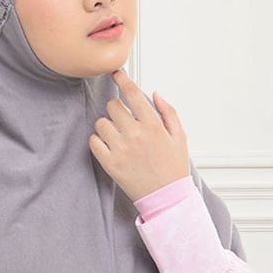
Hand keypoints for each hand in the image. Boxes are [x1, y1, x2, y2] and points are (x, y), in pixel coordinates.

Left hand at [88, 69, 190, 201]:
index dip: (122, 79)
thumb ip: (168, 112)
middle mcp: (135, 134)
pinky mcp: (110, 163)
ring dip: (107, 125)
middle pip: (113, 106)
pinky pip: (93, 142)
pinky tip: (109, 146)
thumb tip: (154, 94)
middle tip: (124, 119)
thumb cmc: (174, 168)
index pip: (132, 93)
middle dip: (117, 109)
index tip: (116, 74)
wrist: (167, 198)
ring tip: (117, 135)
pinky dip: (98, 141)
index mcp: (153, 125)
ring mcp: (120, 149)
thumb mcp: (180, 137)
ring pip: (101, 123)